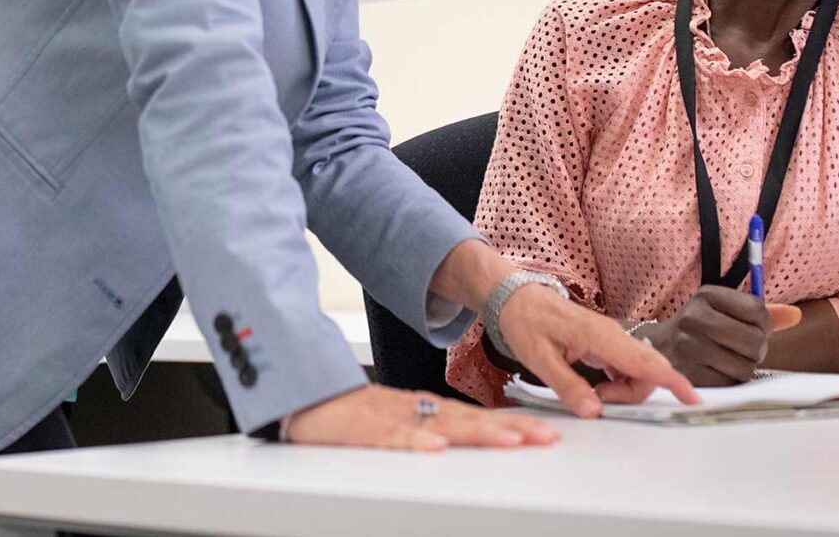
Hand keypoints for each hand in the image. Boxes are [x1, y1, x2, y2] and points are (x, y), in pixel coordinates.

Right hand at [283, 384, 555, 450]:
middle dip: (508, 429)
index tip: (542, 433)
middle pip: (465, 420)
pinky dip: (413, 441)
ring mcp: (386, 417)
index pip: (471, 418)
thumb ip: (421, 429)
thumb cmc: (341, 413)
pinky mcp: (360, 429)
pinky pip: (390, 436)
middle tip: (545, 438)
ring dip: (475, 433)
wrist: (294, 391)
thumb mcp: (389, 421)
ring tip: (510, 441)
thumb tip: (456, 442)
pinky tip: (435, 447)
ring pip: (437, 426)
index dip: (508, 425)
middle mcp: (409, 409)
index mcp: (418, 409)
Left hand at [490, 281, 700, 415]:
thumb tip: (593, 411)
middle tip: (599, 401)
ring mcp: (611, 338)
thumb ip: (567, 386)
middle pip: (647, 371)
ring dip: (625, 391)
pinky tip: (600, 389)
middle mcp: (612, 335)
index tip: (692, 399)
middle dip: (634, 395)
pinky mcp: (606, 343)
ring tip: (592, 394)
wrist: (516, 297)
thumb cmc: (525, 322)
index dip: (673, 381)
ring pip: (638, 371)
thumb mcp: (538, 358)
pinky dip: (621, 384)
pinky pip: (627, 367)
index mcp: (599, 336)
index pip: (645, 362)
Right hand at [630, 289, 802, 387]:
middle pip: (754, 340)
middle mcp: (694, 317)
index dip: (764, 325)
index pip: (757, 310)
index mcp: (707, 295)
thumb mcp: (723, 311)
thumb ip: (760, 313)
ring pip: (745, 367)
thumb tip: (796, 315)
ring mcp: (689, 347)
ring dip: (742, 368)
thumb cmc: (700, 329)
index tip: (755, 329)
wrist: (655, 349)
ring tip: (725, 361)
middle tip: (742, 350)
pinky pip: (729, 384)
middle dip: (756, 350)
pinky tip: (715, 372)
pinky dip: (728, 382)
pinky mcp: (688, 374)